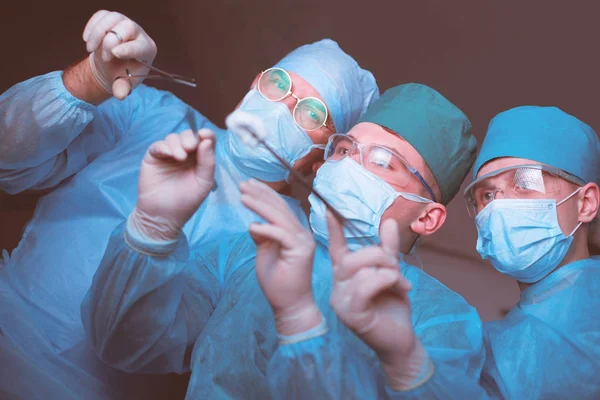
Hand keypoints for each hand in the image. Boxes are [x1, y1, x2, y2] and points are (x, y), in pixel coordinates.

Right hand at [83, 10, 156, 98]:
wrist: (111, 64)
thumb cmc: (122, 74)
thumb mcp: (122, 83)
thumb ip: (122, 88)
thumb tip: (120, 95)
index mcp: (147, 50)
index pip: (140, 46)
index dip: (128, 48)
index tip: (115, 53)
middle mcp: (138, 33)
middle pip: (127, 27)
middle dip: (111, 41)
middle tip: (105, 58)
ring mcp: (125, 23)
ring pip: (113, 18)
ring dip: (98, 33)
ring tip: (90, 49)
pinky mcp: (112, 18)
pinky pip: (101, 15)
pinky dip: (92, 26)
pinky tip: (87, 39)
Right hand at [131, 129, 215, 241]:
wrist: (163, 216)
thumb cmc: (186, 201)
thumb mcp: (203, 182)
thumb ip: (208, 162)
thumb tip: (207, 140)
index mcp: (199, 159)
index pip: (205, 141)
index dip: (207, 134)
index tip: (206, 135)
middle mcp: (185, 154)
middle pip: (188, 136)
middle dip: (190, 138)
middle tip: (191, 147)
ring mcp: (168, 155)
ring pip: (173, 137)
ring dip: (178, 143)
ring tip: (181, 157)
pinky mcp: (153, 157)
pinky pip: (158, 145)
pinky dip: (164, 146)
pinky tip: (170, 155)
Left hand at [240, 179, 320, 334]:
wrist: (290, 305)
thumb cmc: (278, 281)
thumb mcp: (266, 252)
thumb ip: (262, 236)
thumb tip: (253, 223)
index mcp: (295, 231)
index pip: (280, 208)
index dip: (265, 194)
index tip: (248, 184)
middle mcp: (302, 233)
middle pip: (280, 208)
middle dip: (260, 194)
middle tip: (242, 183)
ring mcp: (303, 241)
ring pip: (280, 218)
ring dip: (260, 205)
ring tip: (242, 196)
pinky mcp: (300, 252)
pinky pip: (281, 235)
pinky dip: (265, 229)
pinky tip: (250, 226)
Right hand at [327, 212, 427, 386]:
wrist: (401, 339)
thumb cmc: (392, 307)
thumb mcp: (392, 273)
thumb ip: (388, 249)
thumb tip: (389, 221)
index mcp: (345, 274)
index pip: (336, 248)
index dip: (333, 229)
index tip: (329, 208)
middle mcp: (338, 285)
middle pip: (353, 256)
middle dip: (380, 256)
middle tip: (398, 270)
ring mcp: (341, 300)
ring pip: (361, 270)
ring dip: (388, 272)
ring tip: (401, 284)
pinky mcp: (350, 313)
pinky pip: (364, 286)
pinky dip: (385, 282)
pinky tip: (397, 289)